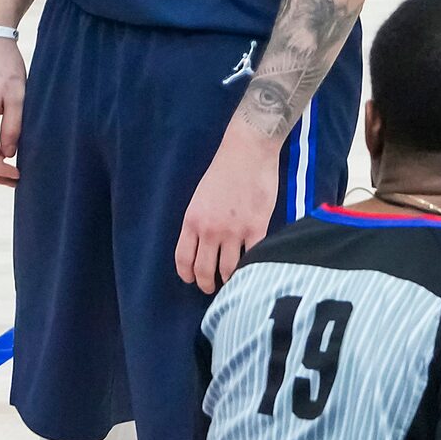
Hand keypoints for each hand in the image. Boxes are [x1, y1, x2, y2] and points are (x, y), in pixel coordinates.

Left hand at [175, 126, 278, 293]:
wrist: (248, 152)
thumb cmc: (224, 170)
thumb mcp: (200, 197)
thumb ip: (199, 222)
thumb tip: (203, 245)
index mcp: (192, 220)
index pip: (183, 259)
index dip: (187, 275)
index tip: (192, 279)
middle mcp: (210, 230)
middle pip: (204, 271)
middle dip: (207, 284)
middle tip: (212, 287)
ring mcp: (234, 232)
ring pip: (228, 270)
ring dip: (229, 281)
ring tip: (232, 282)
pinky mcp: (257, 229)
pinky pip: (253, 258)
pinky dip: (251, 268)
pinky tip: (252, 270)